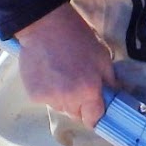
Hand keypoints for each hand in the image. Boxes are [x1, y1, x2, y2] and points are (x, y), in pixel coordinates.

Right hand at [16, 1, 118, 126]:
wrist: (46, 25)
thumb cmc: (78, 38)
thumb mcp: (102, 57)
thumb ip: (109, 81)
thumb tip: (112, 97)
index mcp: (88, 91)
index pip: (93, 120)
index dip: (95, 114)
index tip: (95, 106)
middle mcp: (68, 100)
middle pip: (76, 114)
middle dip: (80, 103)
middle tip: (78, 82)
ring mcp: (48, 99)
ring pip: (60, 107)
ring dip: (63, 97)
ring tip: (62, 74)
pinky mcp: (33, 95)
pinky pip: (46, 100)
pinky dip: (48, 91)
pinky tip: (49, 73)